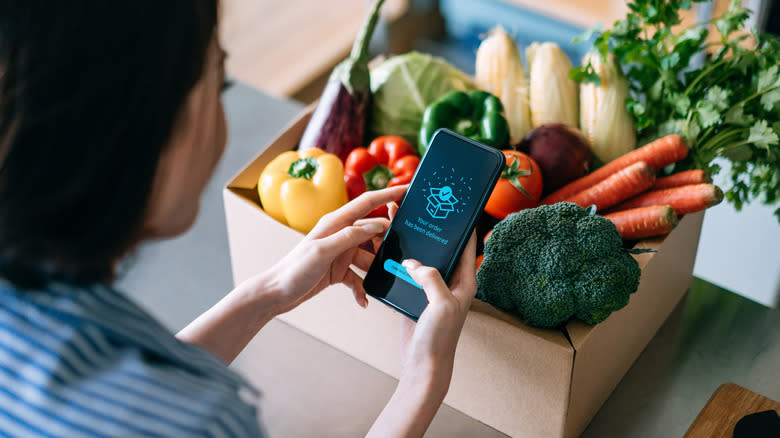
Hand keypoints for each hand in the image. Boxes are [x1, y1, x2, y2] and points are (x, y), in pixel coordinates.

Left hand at [264, 185, 406, 314]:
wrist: (276, 294)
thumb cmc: (294, 270)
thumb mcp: (323, 251)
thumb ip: (350, 236)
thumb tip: (378, 225)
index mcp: (335, 222)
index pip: (367, 203)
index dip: (388, 194)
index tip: (407, 190)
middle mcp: (340, 234)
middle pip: (373, 232)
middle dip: (388, 242)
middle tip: (403, 252)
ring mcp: (340, 252)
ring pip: (369, 257)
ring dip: (376, 270)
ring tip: (385, 280)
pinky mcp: (339, 270)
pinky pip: (358, 277)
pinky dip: (362, 289)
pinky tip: (364, 301)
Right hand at [366, 204, 477, 437]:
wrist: (423, 364)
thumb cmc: (440, 338)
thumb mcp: (441, 305)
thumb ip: (431, 279)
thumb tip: (413, 263)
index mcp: (464, 280)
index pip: (467, 244)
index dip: (462, 224)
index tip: (454, 203)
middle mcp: (450, 281)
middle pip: (440, 246)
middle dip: (429, 227)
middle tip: (416, 205)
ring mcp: (432, 288)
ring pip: (421, 257)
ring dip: (409, 242)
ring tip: (395, 220)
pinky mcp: (415, 295)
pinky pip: (406, 272)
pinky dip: (397, 260)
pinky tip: (385, 247)